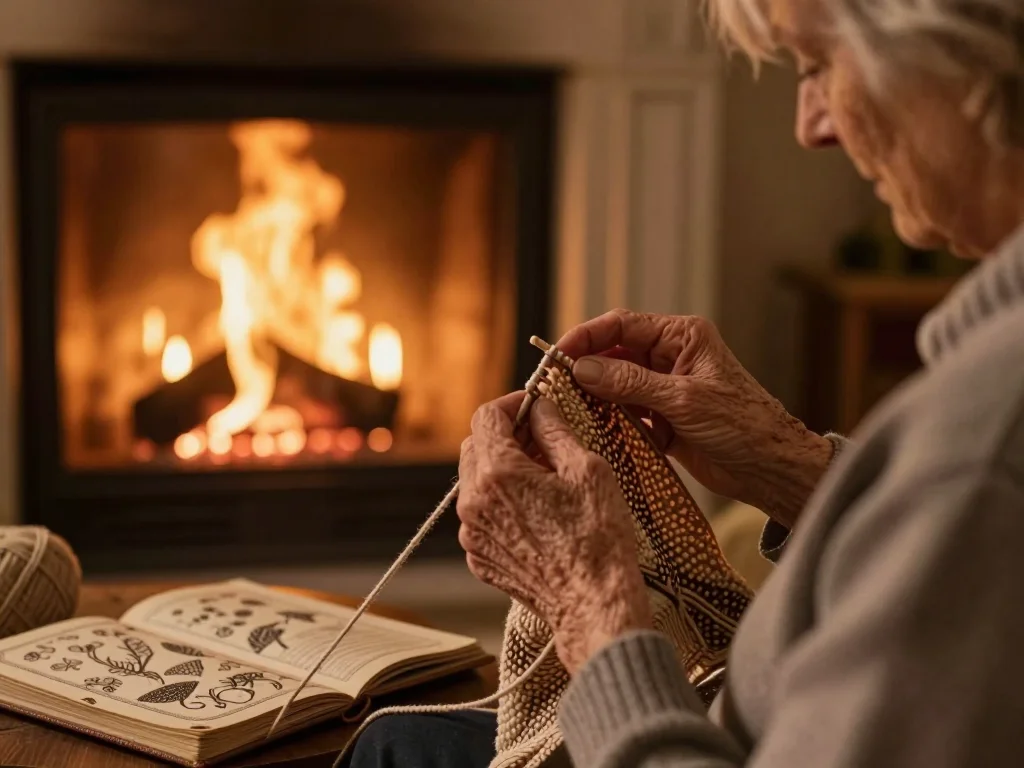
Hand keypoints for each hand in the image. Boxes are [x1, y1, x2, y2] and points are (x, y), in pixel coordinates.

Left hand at [457, 392, 651, 673]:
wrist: (593, 605)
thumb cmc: (598, 539)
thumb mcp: (587, 470)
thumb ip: (555, 430)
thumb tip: (540, 408)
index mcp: (498, 474)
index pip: (486, 416)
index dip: (512, 404)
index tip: (534, 405)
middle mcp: (474, 502)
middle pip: (475, 446)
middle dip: (506, 435)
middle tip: (543, 439)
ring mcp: (473, 534)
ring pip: (476, 482)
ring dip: (503, 470)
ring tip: (545, 479)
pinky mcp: (479, 558)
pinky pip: (482, 516)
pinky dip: (503, 504)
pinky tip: (538, 513)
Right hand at [557, 309, 832, 527]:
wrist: (771, 468)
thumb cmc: (742, 425)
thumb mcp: (683, 399)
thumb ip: (630, 383)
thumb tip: (583, 369)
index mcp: (682, 337)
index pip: (622, 325)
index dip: (586, 336)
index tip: (557, 354)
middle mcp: (671, 357)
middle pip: (614, 354)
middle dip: (586, 369)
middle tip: (555, 386)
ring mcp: (665, 389)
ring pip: (616, 386)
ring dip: (596, 398)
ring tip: (571, 410)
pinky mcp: (663, 419)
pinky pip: (627, 413)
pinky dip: (612, 421)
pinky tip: (598, 431)